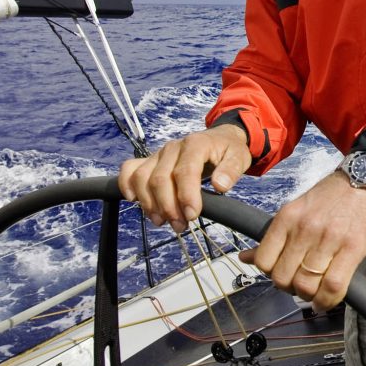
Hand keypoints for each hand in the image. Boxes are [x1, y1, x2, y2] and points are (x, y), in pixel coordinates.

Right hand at [118, 123, 251, 232]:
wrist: (218, 139)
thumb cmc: (227, 151)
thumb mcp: (238, 157)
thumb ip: (231, 170)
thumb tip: (220, 186)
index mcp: (195, 144)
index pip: (185, 171)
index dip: (186, 196)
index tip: (192, 216)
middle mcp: (173, 148)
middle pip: (160, 179)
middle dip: (168, 207)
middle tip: (180, 226)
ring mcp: (158, 154)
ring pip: (141, 178)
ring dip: (149, 204)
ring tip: (163, 221)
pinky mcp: (149, 160)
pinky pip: (129, 170)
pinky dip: (127, 186)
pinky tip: (135, 201)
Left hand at [239, 170, 365, 310]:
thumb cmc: (331, 195)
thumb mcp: (297, 208)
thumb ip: (274, 236)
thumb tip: (245, 257)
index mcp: (287, 217)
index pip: (264, 261)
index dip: (271, 274)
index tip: (283, 274)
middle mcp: (304, 228)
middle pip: (282, 278)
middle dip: (290, 288)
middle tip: (300, 284)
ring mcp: (328, 239)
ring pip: (306, 286)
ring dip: (309, 296)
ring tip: (315, 291)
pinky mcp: (352, 248)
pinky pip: (333, 286)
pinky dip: (327, 300)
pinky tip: (327, 299)